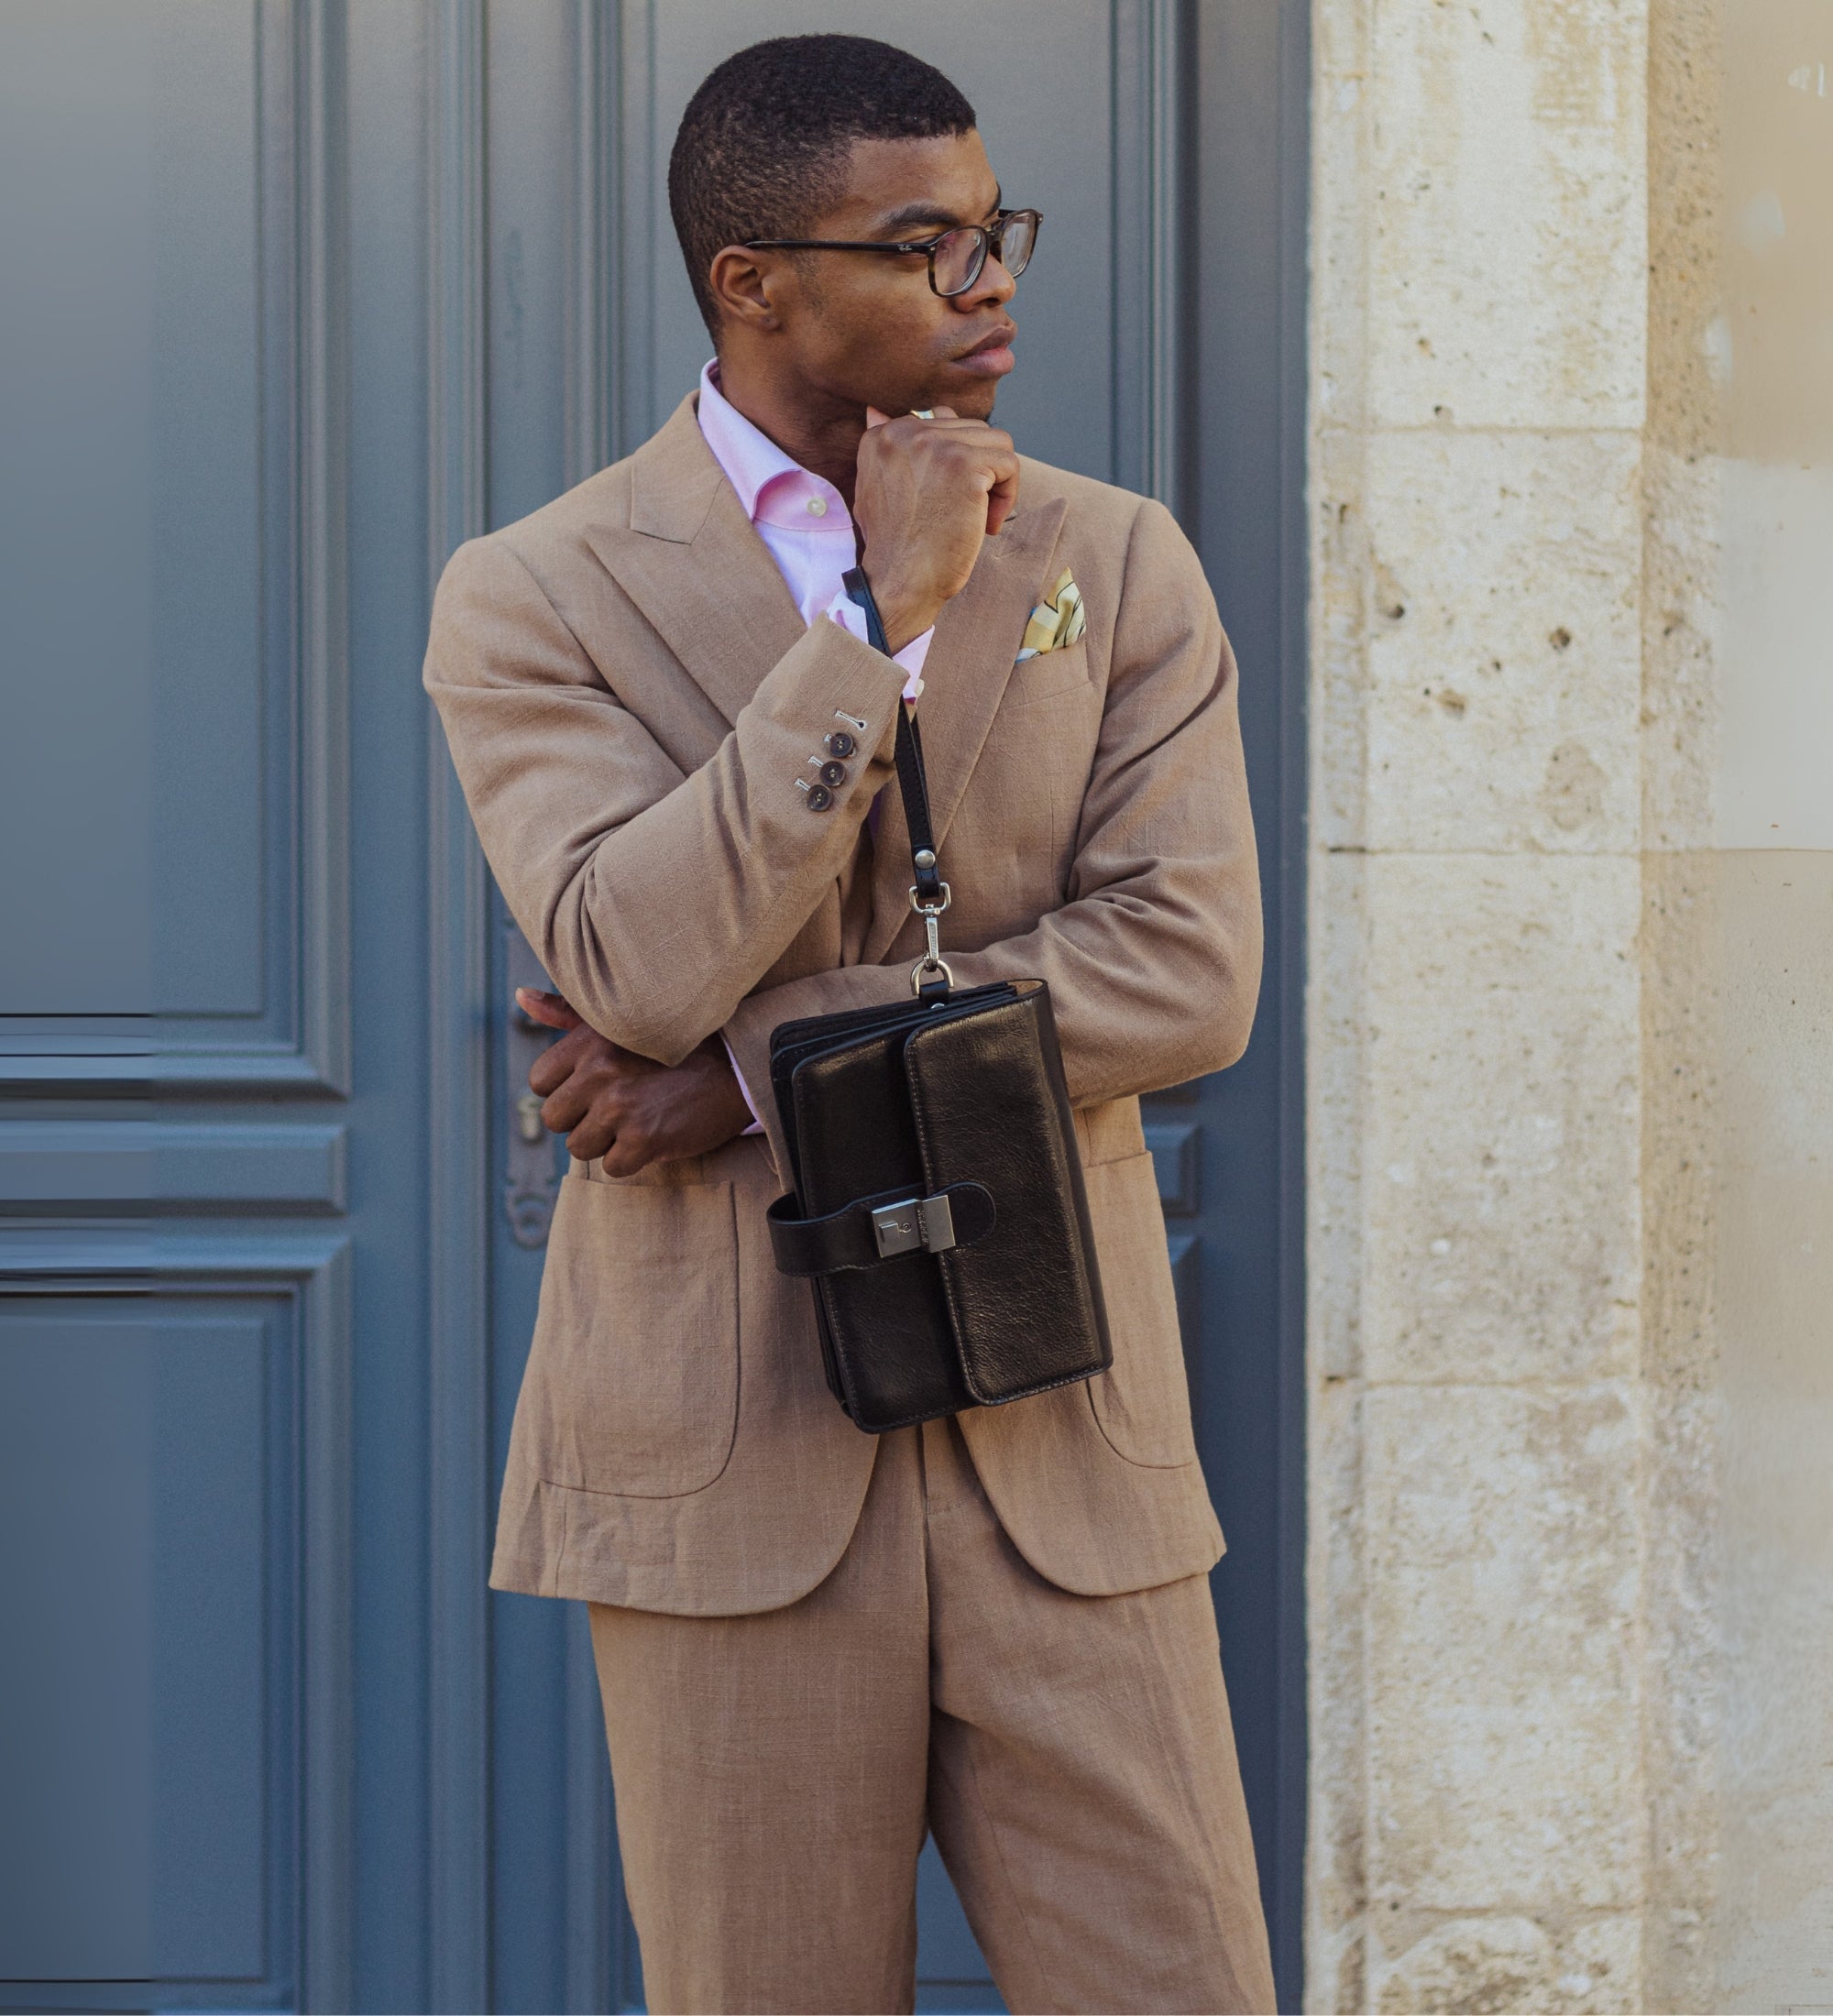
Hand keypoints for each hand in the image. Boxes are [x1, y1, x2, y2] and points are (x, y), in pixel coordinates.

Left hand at [517, 989, 751, 1175]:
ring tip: (637, 1120)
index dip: (565, 1091)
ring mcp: (620, 1107)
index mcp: (590, 1041)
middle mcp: (600, 1071)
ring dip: (606, 1142)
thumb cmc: (676, 1043)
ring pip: (580, 1147)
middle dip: (581, 1120)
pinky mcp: (644, 1139)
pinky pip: (612, 1167)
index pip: (540, 1082)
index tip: (593, 1087)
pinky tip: (654, 1136)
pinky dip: (632, 1160)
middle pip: (555, 1119)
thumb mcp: (620, 1019)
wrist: (737, 1067)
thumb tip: (521, 996)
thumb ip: (566, 1013)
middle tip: (617, 1108)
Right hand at [853, 405, 1019, 650]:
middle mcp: (905, 430)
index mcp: (883, 433)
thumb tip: (890, 411)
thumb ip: (892, 450)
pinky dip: (1008, 497)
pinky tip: (988, 526)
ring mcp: (936, 445)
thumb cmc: (895, 546)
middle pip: (973, 430)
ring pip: (996, 442)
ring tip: (978, 517)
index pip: (944, 423)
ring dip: (996, 482)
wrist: (898, 583)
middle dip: (979, 472)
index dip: (955, 465)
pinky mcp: (965, 466)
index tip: (943, 502)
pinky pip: (1010, 464)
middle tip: (963, 515)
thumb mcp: (878, 487)